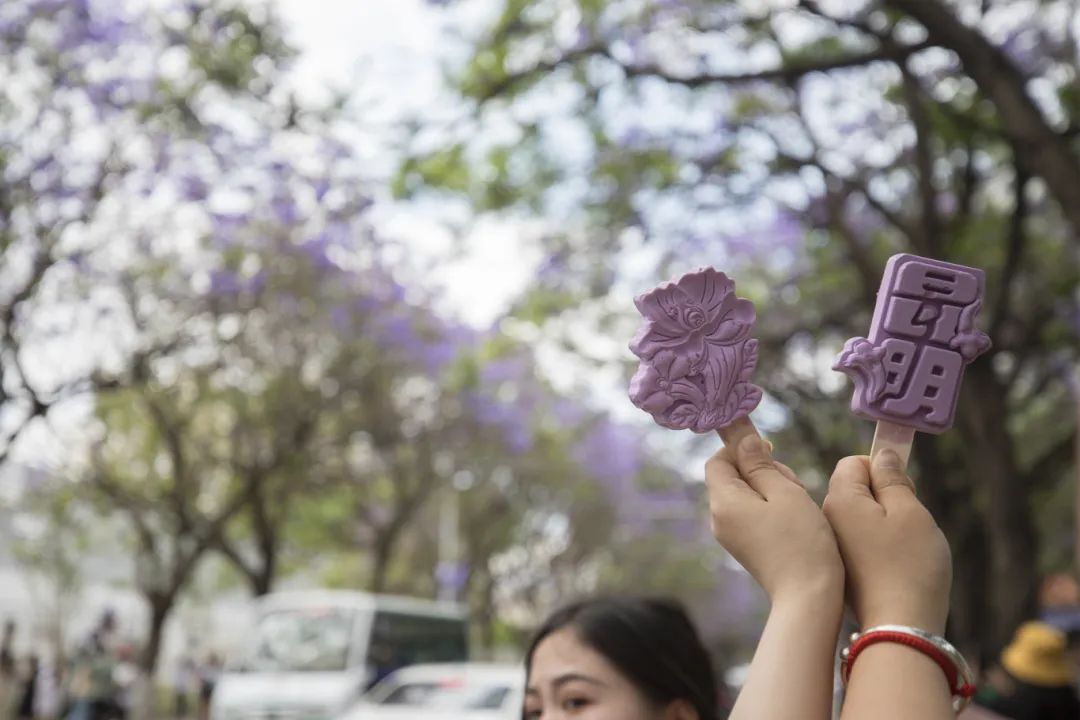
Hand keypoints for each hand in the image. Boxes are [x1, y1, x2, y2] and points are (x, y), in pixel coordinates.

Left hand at [706, 435, 843, 602]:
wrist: (809, 595)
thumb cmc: (801, 540)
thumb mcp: (784, 492)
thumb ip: (760, 464)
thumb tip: (743, 439)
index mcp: (724, 502)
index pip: (718, 461)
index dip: (739, 449)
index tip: (770, 449)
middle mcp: (719, 519)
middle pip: (732, 477)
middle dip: (761, 470)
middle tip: (792, 482)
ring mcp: (731, 535)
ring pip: (745, 495)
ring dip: (771, 488)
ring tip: (798, 501)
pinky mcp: (744, 547)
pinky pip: (751, 514)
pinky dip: (771, 507)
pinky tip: (795, 517)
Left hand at [823, 450, 951, 634]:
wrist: (898, 626)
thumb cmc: (909, 565)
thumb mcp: (909, 511)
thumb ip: (892, 478)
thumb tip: (881, 455)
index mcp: (840, 499)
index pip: (853, 463)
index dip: (883, 471)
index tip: (903, 493)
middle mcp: (826, 519)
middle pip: (855, 490)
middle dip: (884, 497)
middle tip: (906, 522)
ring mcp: (831, 546)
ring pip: (860, 518)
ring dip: (883, 523)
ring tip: (902, 546)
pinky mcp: (840, 568)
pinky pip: (858, 542)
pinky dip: (877, 546)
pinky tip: (893, 565)